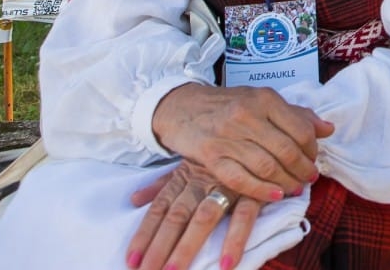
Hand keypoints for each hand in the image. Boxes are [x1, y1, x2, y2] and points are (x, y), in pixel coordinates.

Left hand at [125, 161, 262, 269]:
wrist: (259, 132)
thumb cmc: (220, 154)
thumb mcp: (190, 164)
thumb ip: (163, 183)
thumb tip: (133, 199)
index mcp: (185, 177)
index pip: (159, 208)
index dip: (144, 234)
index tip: (131, 260)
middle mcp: (202, 182)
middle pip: (176, 216)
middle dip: (160, 246)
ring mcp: (227, 185)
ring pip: (203, 217)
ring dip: (188, 245)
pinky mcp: (254, 190)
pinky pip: (244, 216)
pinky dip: (235, 238)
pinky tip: (226, 263)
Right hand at [151, 83, 333, 200]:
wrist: (182, 107)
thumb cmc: (228, 104)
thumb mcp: (261, 100)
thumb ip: (296, 114)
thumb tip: (328, 129)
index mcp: (265, 99)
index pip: (301, 129)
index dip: (312, 150)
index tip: (314, 160)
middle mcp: (247, 116)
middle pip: (287, 151)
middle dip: (303, 170)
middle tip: (309, 178)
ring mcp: (228, 137)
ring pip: (267, 167)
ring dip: (286, 183)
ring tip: (295, 188)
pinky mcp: (211, 156)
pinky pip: (241, 180)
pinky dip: (262, 191)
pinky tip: (275, 196)